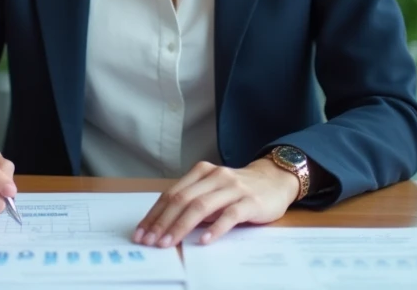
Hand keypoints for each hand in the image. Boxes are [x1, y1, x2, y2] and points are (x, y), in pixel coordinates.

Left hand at [133, 159, 297, 247]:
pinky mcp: (250, 201)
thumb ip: (193, 202)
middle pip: (182, 199)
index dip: (154, 214)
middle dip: (162, 222)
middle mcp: (215, 176)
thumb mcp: (213, 191)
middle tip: (149, 241)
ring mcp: (233, 188)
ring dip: (181, 226)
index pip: (172, 194)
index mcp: (202, 172)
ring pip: (201, 206)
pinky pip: (229, 215)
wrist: (275, 180)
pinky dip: (214, 229)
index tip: (141, 232)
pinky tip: (203, 241)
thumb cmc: (239, 190)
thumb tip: (164, 226)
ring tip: (168, 243)